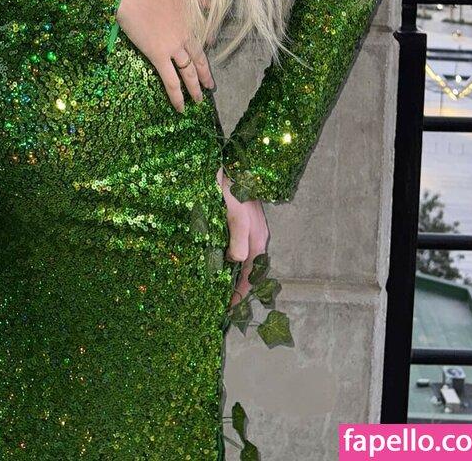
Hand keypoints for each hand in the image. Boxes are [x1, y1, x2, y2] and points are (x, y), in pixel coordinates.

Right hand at [116, 0, 214, 112]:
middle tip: (211, 86)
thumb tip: (212, 5)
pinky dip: (176, 95)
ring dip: (195, 88)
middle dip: (206, 74)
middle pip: (200, 59)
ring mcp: (174, 47)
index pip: (206, 37)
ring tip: (200, 100)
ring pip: (188, 72)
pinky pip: (170, 80)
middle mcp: (187, 36)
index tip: (209, 50)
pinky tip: (181, 107)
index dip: (208, 44)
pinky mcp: (158, 56)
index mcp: (193, 20)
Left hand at [216, 165, 269, 305]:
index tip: (230, 308)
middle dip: (237, 285)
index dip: (242, 292)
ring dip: (231, 272)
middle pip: (248, 268)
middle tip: (222, 301)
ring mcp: (247, 228)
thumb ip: (238, 239)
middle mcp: (254, 236)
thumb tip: (236, 261)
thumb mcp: (237, 215)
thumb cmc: (234, 188)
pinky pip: (234, 246)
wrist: (234, 163)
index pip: (252, 273)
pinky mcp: (237, 221)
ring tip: (216, 286)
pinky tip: (214, 259)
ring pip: (241, 258)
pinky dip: (226, 257)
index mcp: (257, 238)